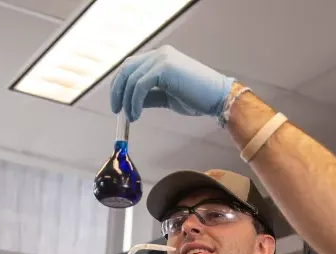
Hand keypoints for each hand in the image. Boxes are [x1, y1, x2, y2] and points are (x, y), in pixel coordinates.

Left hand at [110, 45, 233, 122]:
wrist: (218, 98)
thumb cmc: (196, 99)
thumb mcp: (166, 97)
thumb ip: (149, 96)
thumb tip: (130, 103)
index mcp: (161, 57)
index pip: (131, 66)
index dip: (120, 85)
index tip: (117, 104)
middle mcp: (160, 54)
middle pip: (127, 69)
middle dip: (117, 90)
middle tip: (117, 111)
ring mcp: (162, 58)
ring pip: (131, 78)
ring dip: (126, 101)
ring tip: (131, 117)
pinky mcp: (164, 68)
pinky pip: (139, 86)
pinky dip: (134, 102)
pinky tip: (136, 115)